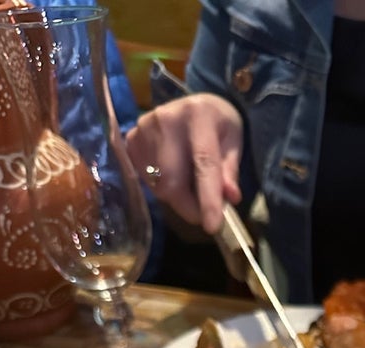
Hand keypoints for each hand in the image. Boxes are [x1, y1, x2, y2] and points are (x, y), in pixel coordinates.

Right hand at [126, 94, 243, 234]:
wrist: (194, 104)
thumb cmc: (218, 125)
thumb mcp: (233, 142)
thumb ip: (230, 170)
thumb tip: (230, 198)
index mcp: (199, 115)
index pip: (203, 163)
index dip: (208, 198)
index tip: (212, 227)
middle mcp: (166, 118)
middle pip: (172, 181)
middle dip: (190, 206)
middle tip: (204, 211)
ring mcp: (143, 128)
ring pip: (159, 185)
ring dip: (178, 197)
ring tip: (190, 182)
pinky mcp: (131, 140)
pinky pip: (146, 180)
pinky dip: (162, 187)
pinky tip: (173, 173)